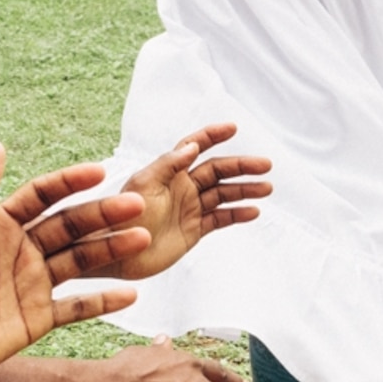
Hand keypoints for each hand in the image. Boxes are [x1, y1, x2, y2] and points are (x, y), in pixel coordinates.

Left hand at [0, 144, 151, 380]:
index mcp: (2, 224)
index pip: (43, 195)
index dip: (70, 182)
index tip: (99, 171)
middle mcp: (24, 250)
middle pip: (71, 226)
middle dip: (103, 214)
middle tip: (136, 205)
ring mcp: (34, 284)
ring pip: (82, 261)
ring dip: (112, 249)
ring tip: (142, 239)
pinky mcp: (39, 318)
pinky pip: (78, 308)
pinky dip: (104, 301)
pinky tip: (132, 293)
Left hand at [117, 123, 271, 278]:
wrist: (116, 253)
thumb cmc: (123, 217)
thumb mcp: (143, 185)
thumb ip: (168, 164)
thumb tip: (193, 146)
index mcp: (169, 171)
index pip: (195, 146)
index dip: (212, 135)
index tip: (233, 128)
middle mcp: (182, 187)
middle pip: (217, 171)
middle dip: (241, 167)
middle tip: (265, 165)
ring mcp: (190, 208)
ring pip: (223, 194)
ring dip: (244, 190)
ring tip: (266, 188)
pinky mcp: (194, 230)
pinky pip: (220, 219)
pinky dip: (237, 214)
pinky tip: (253, 211)